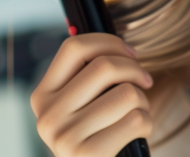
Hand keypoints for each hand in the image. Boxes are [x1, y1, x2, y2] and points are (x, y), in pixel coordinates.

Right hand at [31, 33, 153, 156]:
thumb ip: (89, 77)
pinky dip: (147, 123)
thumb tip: (122, 47)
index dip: (109, 42)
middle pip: (104, 66)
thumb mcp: (81, 107)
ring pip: (126, 92)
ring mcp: (65, 137)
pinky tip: (137, 134)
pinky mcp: (88, 154)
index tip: (131, 54)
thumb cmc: (98, 136)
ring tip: (137, 114)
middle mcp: (47, 116)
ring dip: (143, 101)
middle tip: (145, 82)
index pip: (73, 48)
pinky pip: (136, 119)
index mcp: (42, 96)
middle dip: (135, 70)